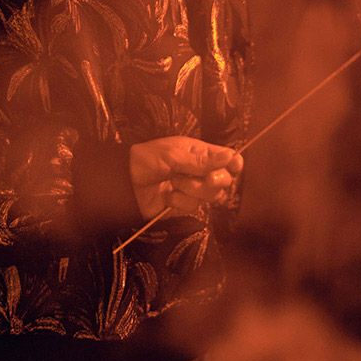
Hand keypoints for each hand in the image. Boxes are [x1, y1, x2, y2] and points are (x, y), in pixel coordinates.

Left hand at [128, 136, 243, 220]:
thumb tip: (230, 155)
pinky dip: (180, 201)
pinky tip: (168, 195)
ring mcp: (194, 189)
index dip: (233, 164)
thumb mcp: (173, 155)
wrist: (127, 183)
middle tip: (193, 176)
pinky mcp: (185, 205)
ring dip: (191, 189)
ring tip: (173, 182)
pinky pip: (195, 207)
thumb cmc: (147, 160)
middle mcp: (201, 170)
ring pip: (212, 196)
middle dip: (210, 180)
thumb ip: (201, 159)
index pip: (228, 158)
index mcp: (200, 152)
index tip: (231, 167)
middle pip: (225, 180)